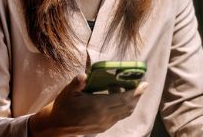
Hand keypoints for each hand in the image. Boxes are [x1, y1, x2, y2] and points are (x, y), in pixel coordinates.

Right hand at [28, 74, 147, 136]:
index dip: (136, 92)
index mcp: (98, 106)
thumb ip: (77, 83)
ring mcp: (105, 123)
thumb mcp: (68, 92)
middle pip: (128, 106)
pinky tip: (118, 98)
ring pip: (125, 112)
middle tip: (140, 84)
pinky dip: (124, 107)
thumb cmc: (63, 105)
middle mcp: (105, 116)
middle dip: (137, 95)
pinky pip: (119, 117)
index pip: (124, 99)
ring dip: (131, 101)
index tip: (144, 84)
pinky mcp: (103, 127)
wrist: (57, 124)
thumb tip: (84, 75)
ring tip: (130, 90)